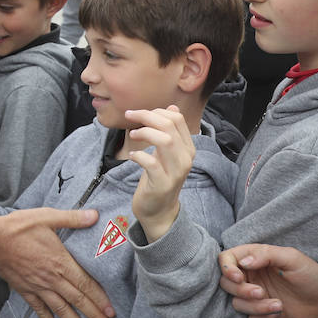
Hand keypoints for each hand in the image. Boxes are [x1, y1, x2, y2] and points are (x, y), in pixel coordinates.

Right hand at [0, 208, 114, 317]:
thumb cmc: (19, 227)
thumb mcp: (48, 217)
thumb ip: (72, 219)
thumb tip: (95, 215)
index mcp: (60, 262)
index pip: (85, 284)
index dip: (100, 298)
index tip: (111, 312)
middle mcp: (51, 278)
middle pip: (77, 300)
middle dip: (94, 316)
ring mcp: (37, 285)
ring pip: (60, 308)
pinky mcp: (24, 288)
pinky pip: (37, 306)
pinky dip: (45, 316)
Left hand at [125, 106, 193, 241]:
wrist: (159, 210)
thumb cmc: (159, 176)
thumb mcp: (165, 152)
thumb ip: (169, 131)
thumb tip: (172, 107)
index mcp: (187, 148)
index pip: (177, 119)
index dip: (156, 111)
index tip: (139, 113)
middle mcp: (186, 158)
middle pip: (169, 126)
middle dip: (146, 116)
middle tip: (130, 116)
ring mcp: (176, 172)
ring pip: (165, 141)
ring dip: (144, 132)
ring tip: (132, 134)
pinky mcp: (163, 184)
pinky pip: (151, 163)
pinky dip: (139, 156)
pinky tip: (132, 156)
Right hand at [217, 243, 317, 317]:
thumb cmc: (311, 273)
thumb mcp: (291, 257)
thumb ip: (266, 255)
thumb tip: (243, 262)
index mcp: (254, 258)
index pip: (226, 259)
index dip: (227, 268)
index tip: (239, 277)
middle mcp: (251, 276)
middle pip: (226, 284)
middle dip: (242, 291)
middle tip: (261, 292)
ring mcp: (255, 295)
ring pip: (237, 303)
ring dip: (255, 307)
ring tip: (278, 305)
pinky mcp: (263, 312)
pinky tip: (278, 313)